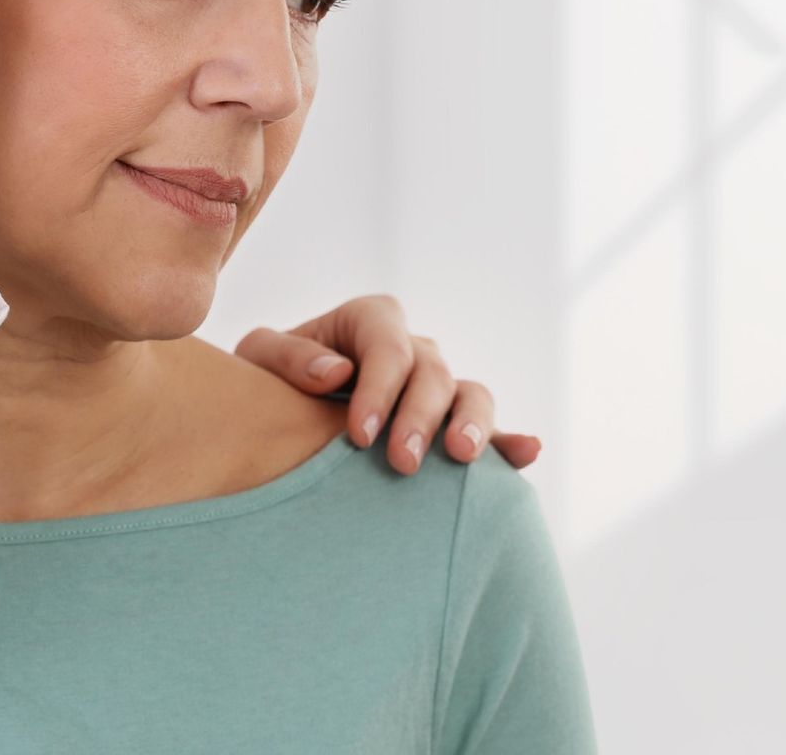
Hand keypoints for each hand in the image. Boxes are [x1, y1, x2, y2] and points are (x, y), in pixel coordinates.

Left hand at [233, 295, 542, 475]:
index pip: (387, 347)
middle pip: (432, 373)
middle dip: (419, 418)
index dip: (378, 388)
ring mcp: (437, 388)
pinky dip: (512, 441)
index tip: (358, 434)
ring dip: (472, 425)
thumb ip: (287, 356)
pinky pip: (491, 431)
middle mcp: (412, 349)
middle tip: (400, 463)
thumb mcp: (258, 359)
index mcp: (368, 321)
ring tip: (460, 458)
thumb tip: (335, 373)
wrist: (279, 416)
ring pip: (471, 394)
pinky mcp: (452, 426)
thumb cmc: (267, 382)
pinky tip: (527, 453)